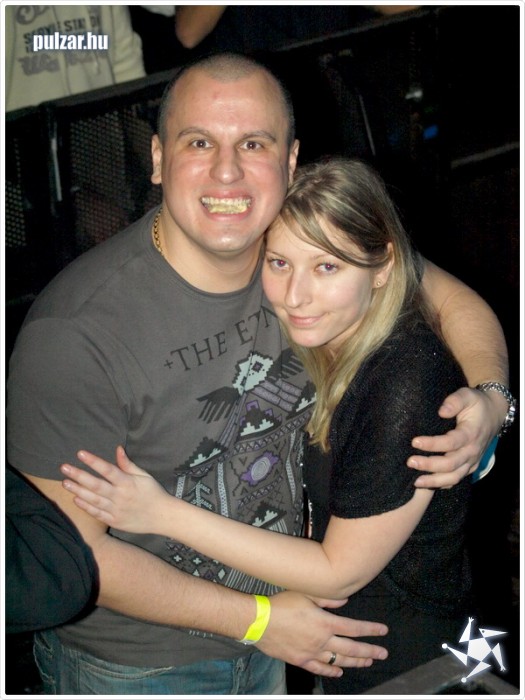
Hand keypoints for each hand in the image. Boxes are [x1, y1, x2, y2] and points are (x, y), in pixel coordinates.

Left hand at [61, 447, 168, 532]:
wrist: (163, 517)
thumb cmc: (153, 493)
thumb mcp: (144, 476)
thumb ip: (128, 464)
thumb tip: (117, 449)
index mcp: (128, 483)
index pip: (108, 469)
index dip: (93, 461)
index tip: (80, 453)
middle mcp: (120, 496)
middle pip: (96, 485)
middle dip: (79, 475)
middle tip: (64, 468)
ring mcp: (117, 510)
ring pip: (94, 500)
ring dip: (78, 491)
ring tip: (65, 483)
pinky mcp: (115, 521)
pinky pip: (97, 514)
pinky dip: (86, 507)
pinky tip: (76, 499)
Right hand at [257, 591, 387, 677]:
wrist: (259, 621)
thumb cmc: (282, 604)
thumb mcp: (306, 594)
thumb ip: (327, 599)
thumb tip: (345, 600)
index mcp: (325, 622)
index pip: (354, 628)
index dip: (371, 630)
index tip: (383, 631)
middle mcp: (322, 640)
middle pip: (352, 648)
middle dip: (370, 651)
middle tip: (383, 653)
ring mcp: (312, 652)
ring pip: (339, 660)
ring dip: (355, 661)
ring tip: (367, 661)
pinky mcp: (301, 660)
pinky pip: (320, 668)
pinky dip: (332, 669)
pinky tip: (339, 670)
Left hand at [408, 387, 505, 487]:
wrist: (494, 414)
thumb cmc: (476, 404)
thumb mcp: (467, 395)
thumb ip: (455, 401)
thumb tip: (441, 411)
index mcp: (471, 433)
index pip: (451, 443)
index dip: (432, 444)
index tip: (414, 442)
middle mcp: (472, 450)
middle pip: (450, 464)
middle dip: (429, 465)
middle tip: (410, 462)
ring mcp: (472, 461)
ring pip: (454, 477)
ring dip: (434, 481)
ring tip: (416, 481)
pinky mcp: (470, 467)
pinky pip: (456, 480)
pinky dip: (441, 484)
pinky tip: (426, 485)